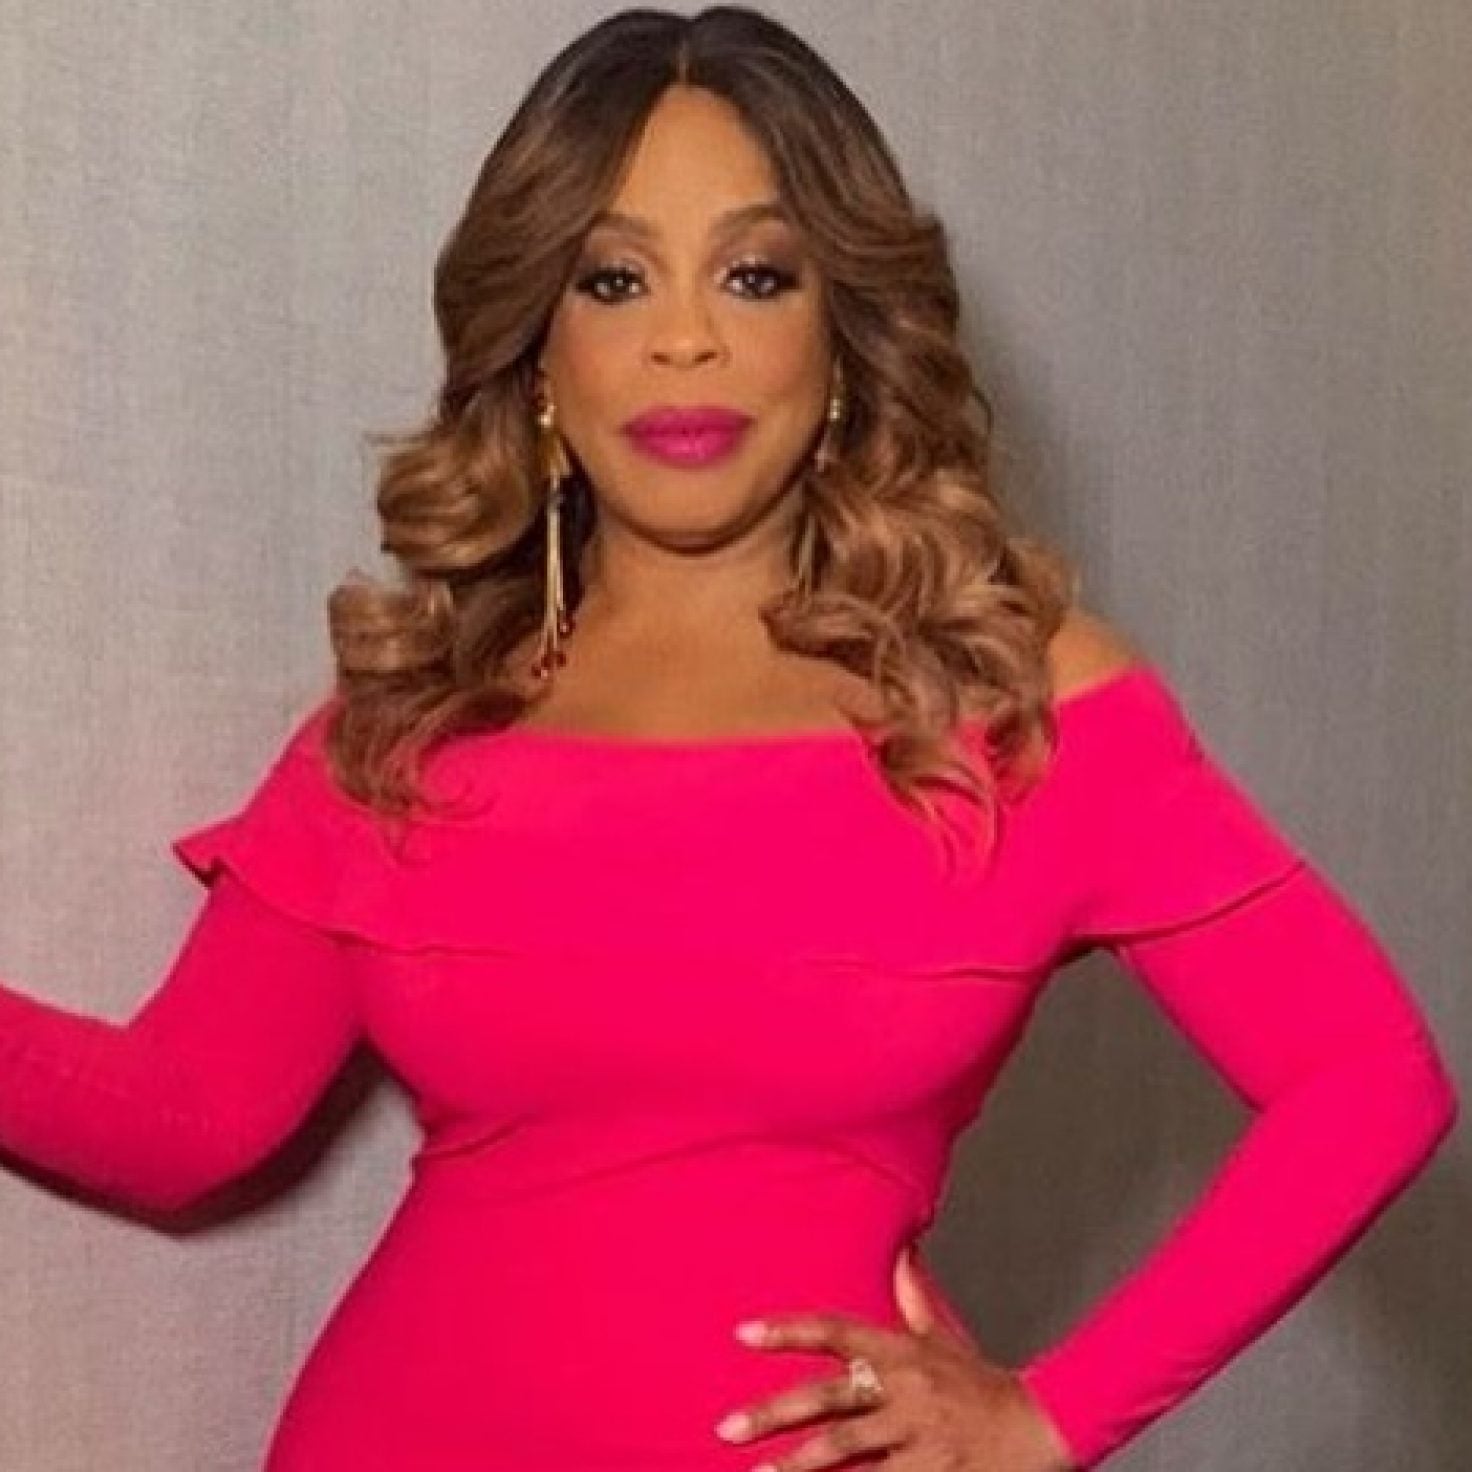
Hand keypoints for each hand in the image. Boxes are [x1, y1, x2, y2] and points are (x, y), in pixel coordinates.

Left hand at [715, 1246, 1076, 1470]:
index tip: (742, 1333)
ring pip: (847, 1450)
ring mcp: (919, 1434)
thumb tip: (901, 1252)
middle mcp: (905, 1388)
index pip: (836, 1329)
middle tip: (726, 1427)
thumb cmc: (985, 1384)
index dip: (788, 1330)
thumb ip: (914, 1301)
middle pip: (830, 1398)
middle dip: (775, 1414)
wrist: (1045, 1424)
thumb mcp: (946, 1339)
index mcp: (902, 1352)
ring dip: (799, 1468)